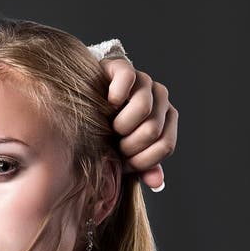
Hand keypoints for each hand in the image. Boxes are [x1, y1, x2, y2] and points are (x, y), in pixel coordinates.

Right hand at [100, 58, 177, 190]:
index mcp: (166, 120)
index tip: (123, 160)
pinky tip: (107, 104)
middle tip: (112, 143)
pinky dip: (116, 95)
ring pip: (144, 107)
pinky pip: (128, 79)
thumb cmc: (106, 136)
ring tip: (108, 126)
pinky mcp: (123, 67)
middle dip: (128, 144)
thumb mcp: (124, 157)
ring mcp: (143, 81)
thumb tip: (157, 183)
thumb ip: (143, 167)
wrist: (83, 110)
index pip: (165, 146)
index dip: (141, 160)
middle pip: (153, 129)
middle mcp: (160, 98)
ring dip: (121, 124)